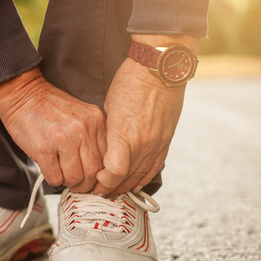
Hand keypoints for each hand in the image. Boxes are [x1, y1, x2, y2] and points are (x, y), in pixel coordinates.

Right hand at [0, 67, 105, 191]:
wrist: (23, 95)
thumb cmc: (51, 108)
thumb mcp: (82, 115)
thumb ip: (94, 137)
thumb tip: (100, 169)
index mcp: (96, 121)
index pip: (108, 159)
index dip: (100, 174)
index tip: (93, 178)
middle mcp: (82, 130)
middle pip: (93, 172)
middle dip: (85, 184)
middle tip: (78, 182)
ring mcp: (62, 139)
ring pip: (75, 178)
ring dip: (68, 182)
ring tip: (62, 174)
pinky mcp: (43, 149)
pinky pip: (55, 178)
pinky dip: (53, 179)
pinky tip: (50, 169)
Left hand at [92, 33, 198, 195]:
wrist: (159, 69)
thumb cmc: (129, 82)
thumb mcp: (108, 107)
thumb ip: (108, 132)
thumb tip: (102, 149)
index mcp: (124, 134)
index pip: (114, 173)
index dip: (102, 182)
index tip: (93, 181)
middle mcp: (143, 143)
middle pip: (126, 179)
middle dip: (110, 188)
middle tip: (98, 191)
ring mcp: (157, 143)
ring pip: (141, 176)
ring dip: (126, 186)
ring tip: (113, 190)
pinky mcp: (166, 140)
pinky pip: (155, 167)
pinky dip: (143, 178)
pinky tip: (134, 184)